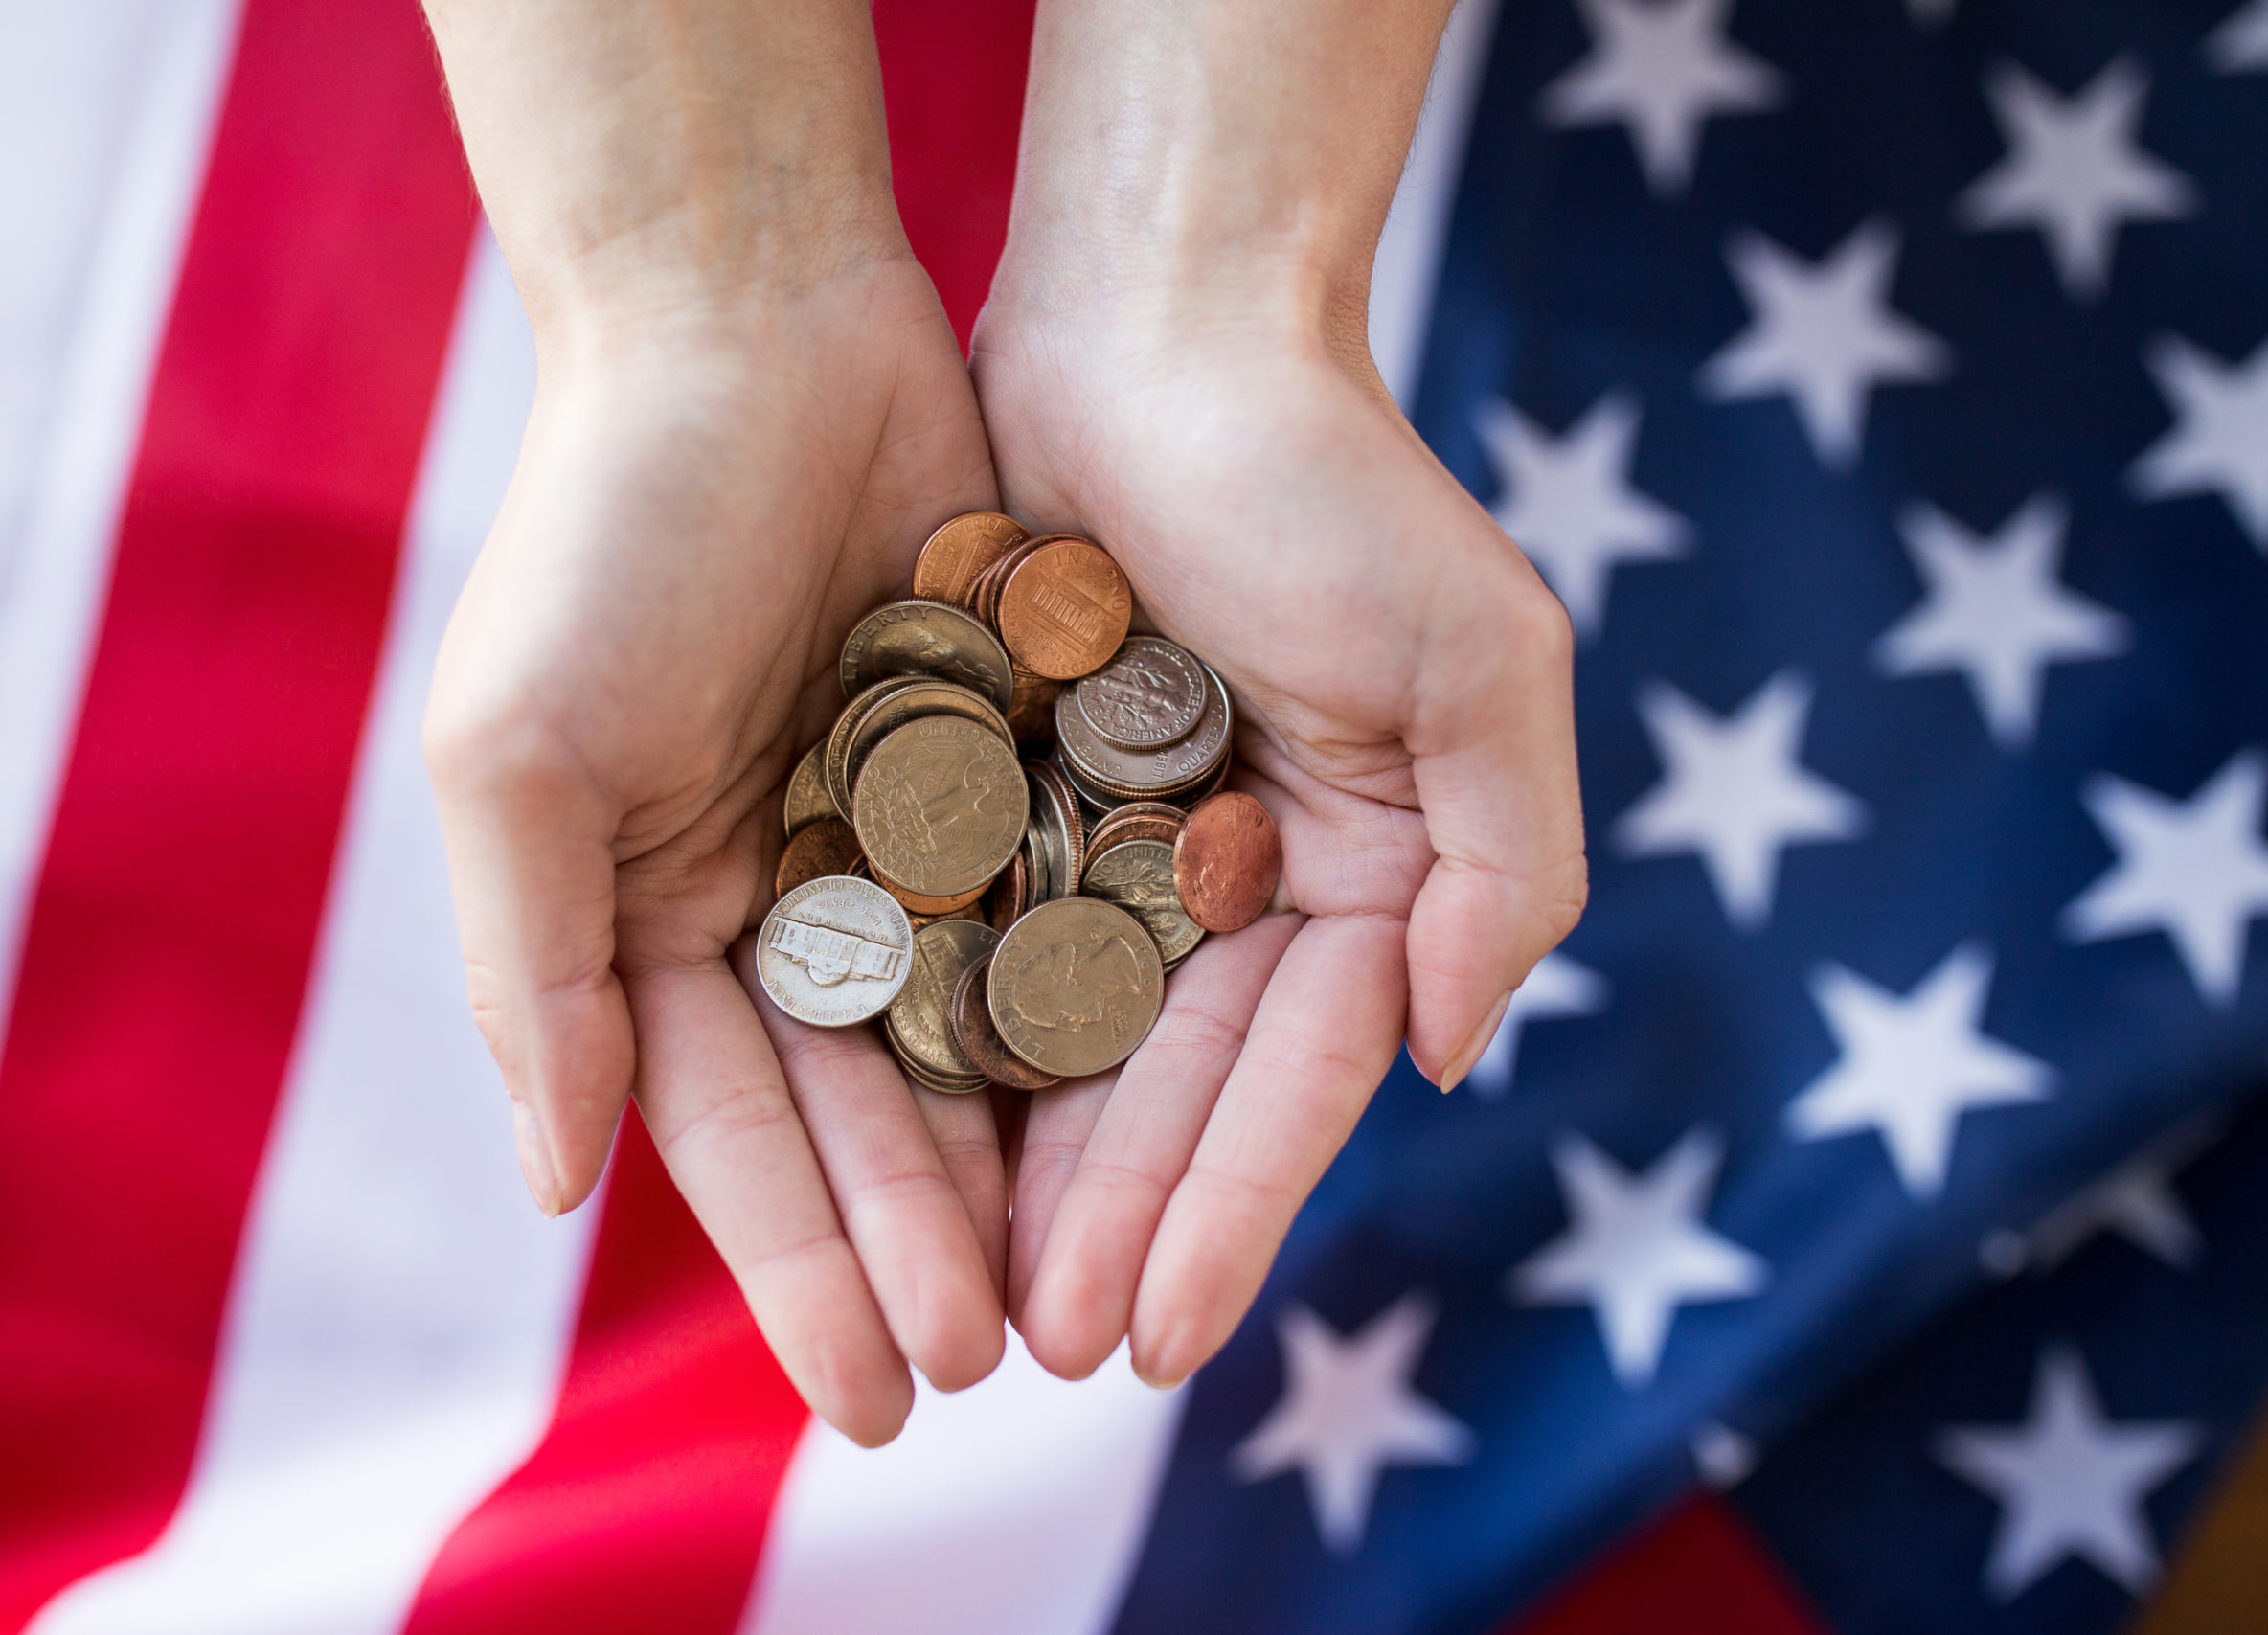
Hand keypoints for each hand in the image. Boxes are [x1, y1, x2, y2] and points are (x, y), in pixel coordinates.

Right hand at [422, 0, 1011, 1444]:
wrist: (754, 320)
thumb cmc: (609, 532)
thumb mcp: (521, 749)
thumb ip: (538, 966)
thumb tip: (559, 1185)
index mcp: (654, 912)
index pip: (732, 1129)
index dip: (800, 1263)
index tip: (871, 1394)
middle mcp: (783, 894)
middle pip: (862, 1108)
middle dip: (916, 1245)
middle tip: (988, 1377)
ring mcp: (902, 831)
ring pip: (977, 1034)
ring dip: (1018, 1166)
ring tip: (1079, 1299)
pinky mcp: (1006, 758)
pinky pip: (1062, 906)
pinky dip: (1097, 1011)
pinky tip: (1149, 1117)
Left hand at [971, 307, 1586, 1386]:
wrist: (1153, 317)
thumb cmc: (1327, 478)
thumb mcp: (1477, 661)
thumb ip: (1504, 865)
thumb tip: (1442, 1055)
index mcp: (1354, 874)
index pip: (1294, 1075)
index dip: (1231, 1206)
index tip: (1163, 1334)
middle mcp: (1228, 882)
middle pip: (1165, 1085)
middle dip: (1114, 1220)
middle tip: (1045, 1354)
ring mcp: (1104, 846)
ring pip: (1053, 1044)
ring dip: (1016, 1175)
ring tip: (963, 1304)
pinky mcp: (990, 794)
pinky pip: (956, 942)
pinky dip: (931, 1043)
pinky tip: (887, 1148)